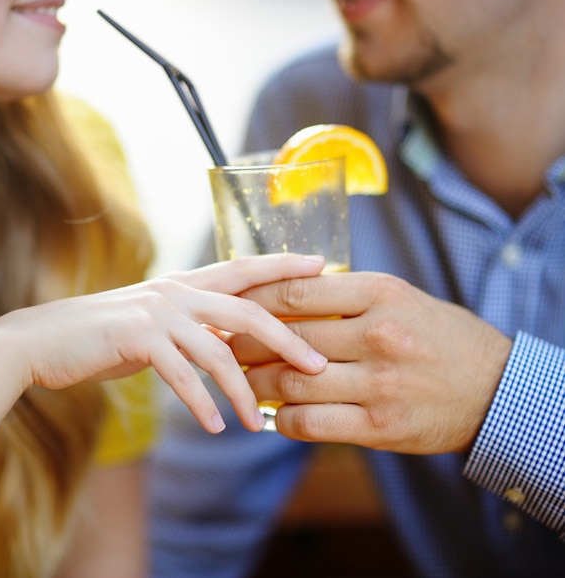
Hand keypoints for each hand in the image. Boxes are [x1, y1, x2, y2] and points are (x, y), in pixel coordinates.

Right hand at [0, 254, 327, 433]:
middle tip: (318, 366)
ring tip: (258, 425)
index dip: (284, 264)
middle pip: (249, 310)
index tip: (323, 264)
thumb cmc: (107, 333)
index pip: (245, 268)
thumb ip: (196, 327)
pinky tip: (214, 426)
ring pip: (219, 350)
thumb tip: (233, 345)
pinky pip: (182, 375)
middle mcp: (178, 290)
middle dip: (287, 338)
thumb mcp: (159, 322)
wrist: (45, 339)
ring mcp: (159, 311)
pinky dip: (200, 403)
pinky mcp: (137, 337)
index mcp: (187, 283)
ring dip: (243, 392)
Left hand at [233, 272, 512, 452]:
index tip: (232, 305)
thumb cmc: (439, 336)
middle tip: (225, 344)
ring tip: (242, 378)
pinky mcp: (380, 427)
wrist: (493, 389)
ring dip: (257, 382)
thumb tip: (283, 296)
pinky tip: (275, 412)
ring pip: (290, 383)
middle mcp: (378, 335)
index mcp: (380, 294)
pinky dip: (281, 419)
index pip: (295, 292)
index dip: (253, 300)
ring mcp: (379, 384)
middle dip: (244, 343)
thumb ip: (346, 297)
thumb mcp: (400, 298)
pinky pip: (309, 423)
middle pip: (286, 338)